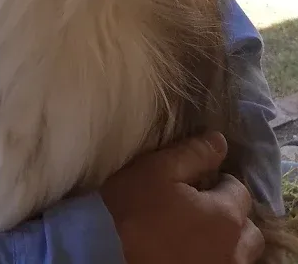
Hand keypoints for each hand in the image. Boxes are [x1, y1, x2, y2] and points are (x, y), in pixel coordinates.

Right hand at [101, 132, 264, 263]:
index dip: (218, 182)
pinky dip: (218, 257)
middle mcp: (238, 246)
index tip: (196, 184)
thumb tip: (219, 139)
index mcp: (228, 213)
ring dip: (230, 241)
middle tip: (201, 210)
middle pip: (248, 225)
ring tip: (202, 235)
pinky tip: (196, 252)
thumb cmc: (142, 216)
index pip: (238, 189)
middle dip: (230, 214)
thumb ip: (191, 153)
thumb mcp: (157, 171)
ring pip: (243, 252)